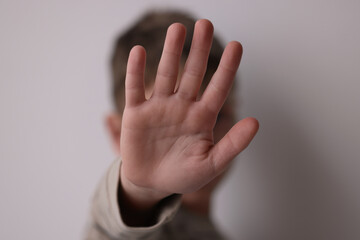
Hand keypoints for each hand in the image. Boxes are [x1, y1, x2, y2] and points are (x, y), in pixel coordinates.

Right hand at [120, 20, 258, 208]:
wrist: (151, 185)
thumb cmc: (183, 175)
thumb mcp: (210, 165)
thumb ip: (232, 145)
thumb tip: (255, 122)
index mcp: (202, 118)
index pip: (218, 88)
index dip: (227, 68)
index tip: (237, 46)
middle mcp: (182, 107)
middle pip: (192, 73)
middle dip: (199, 50)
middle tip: (205, 24)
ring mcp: (159, 108)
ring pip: (166, 74)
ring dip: (171, 52)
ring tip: (178, 29)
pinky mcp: (136, 113)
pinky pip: (136, 89)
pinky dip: (136, 71)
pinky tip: (140, 52)